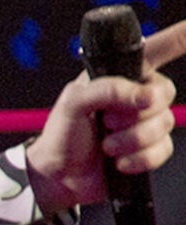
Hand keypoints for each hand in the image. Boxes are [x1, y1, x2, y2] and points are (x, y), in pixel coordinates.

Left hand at [25, 22, 185, 215]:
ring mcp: (144, 124)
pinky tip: (118, 162)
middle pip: (164, 93)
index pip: (155, 50)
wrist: (57, 179)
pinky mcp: (148, 150)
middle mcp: (136, 96)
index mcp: (119, 76)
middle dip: (135, 113)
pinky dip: (139, 159)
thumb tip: (144, 95)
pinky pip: (163, 149)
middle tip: (106, 122)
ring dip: (131, 139)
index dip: (176, 39)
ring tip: (106, 146)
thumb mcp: (72, 104)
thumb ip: (107, 89)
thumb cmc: (61, 137)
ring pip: (164, 124)